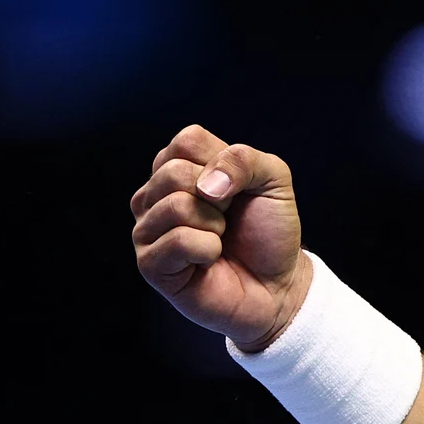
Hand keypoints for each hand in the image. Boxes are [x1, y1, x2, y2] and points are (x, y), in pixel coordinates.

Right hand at [131, 124, 310, 351]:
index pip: (186, 140)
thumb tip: (207, 182)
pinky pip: (177, 241)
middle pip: (174, 172)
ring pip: (175, 205)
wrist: (276, 282)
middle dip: (219, 196)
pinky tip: (210, 259)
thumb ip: (244, 159)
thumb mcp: (273, 179)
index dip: (223, 162)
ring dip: (214, 224)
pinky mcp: (149, 264)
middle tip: (228, 217)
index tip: (236, 188)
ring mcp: (147, 229)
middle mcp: (155, 195)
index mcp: (178, 166)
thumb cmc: (268, 228)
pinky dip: (207, 249)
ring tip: (219, 238)